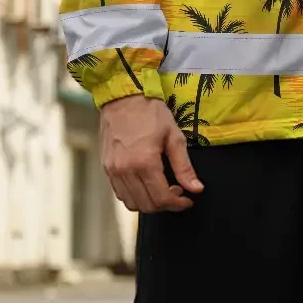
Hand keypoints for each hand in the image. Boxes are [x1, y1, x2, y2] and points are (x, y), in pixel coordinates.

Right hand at [100, 95, 203, 212]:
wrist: (123, 97)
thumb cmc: (151, 112)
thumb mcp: (174, 136)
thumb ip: (184, 166)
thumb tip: (196, 189)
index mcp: (144, 163)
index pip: (162, 198)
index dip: (178, 204)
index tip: (188, 200)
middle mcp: (125, 171)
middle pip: (147, 205)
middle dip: (166, 204)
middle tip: (178, 191)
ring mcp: (113, 171)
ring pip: (132, 203)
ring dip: (150, 202)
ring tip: (162, 188)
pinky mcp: (106, 168)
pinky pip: (120, 193)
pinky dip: (135, 195)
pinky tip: (146, 183)